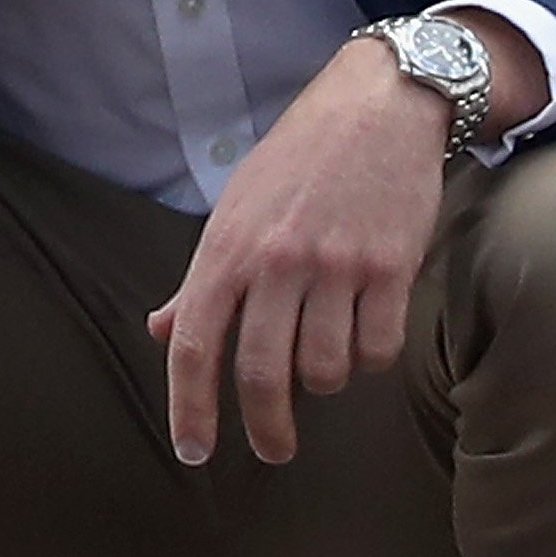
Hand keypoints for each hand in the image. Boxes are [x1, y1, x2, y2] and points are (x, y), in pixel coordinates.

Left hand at [146, 15, 551, 466]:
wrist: (379, 105)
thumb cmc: (299, 159)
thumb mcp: (234, 208)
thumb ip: (200, 278)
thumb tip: (164, 331)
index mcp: (227, 247)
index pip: (194, 344)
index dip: (190, 408)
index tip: (195, 452)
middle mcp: (277, 260)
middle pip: (263, 373)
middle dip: (266, 427)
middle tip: (273, 450)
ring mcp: (336, 265)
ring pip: (327, 370)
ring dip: (325, 381)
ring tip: (326, 358)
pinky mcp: (392, 267)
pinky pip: (378, 349)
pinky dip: (370, 358)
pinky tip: (365, 334)